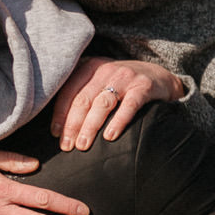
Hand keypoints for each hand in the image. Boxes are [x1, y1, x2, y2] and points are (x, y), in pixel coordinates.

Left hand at [46, 56, 187, 151]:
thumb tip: (58, 127)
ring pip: (102, 103)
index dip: (60, 114)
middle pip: (83, 100)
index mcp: (89, 67)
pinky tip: (110, 136)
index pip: (69, 91)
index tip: (55, 134)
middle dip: (72, 125)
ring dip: (90, 126)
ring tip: (83, 145)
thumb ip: (80, 95)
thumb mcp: (99, 82)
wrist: (159, 77)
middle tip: (67, 146)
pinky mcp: (143, 86)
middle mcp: (105, 69)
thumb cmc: (121, 86)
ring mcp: (125, 77)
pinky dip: (118, 121)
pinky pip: (129, 105)